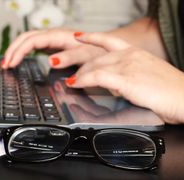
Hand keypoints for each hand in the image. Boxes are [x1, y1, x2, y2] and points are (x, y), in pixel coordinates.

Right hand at [2, 28, 105, 68]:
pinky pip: (32, 45)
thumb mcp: (86, 56)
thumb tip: (51, 61)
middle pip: (26, 38)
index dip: (19, 52)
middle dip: (12, 50)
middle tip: (4, 65)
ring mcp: (52, 40)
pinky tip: (18, 59)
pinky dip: (23, 52)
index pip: (32, 41)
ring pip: (27, 40)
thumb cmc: (97, 51)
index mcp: (59, 36)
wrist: (106, 47)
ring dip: (15, 50)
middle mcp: (53, 35)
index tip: (11, 64)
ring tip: (7, 63)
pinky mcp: (52, 45)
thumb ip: (70, 57)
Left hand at [65, 33, 183, 123]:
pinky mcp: (125, 79)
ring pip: (94, 66)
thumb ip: (129, 76)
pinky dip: (83, 80)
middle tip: (73, 76)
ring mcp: (127, 66)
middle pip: (96, 57)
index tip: (79, 37)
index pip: (109, 40)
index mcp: (135, 52)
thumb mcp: (146, 76)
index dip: (91, 37)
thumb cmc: (170, 91)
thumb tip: (114, 84)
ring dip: (80, 75)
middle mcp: (130, 55)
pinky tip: (76, 84)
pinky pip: (97, 77)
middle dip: (82, 67)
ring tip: (72, 82)